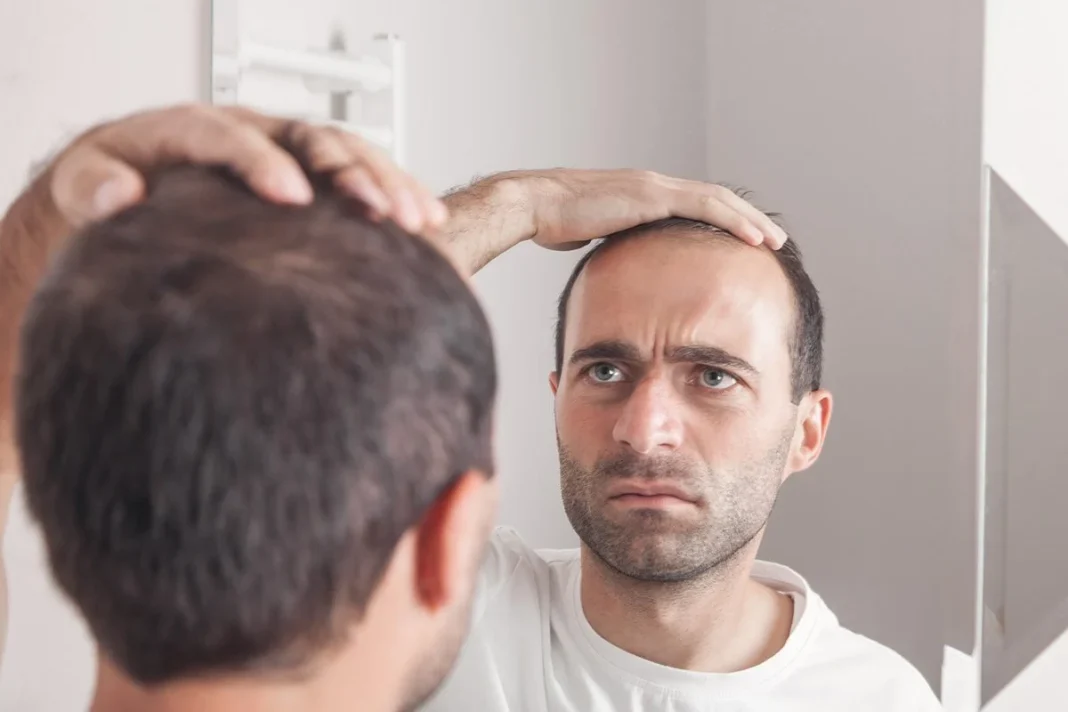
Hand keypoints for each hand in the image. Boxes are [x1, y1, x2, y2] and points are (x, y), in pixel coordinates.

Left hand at [49, 104, 445, 233]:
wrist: (133, 195)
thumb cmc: (117, 187)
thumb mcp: (87, 182)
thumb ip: (93, 185)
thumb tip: (121, 192)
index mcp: (196, 129)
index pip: (234, 133)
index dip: (264, 161)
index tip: (290, 197)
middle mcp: (254, 135)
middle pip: (313, 138)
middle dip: (353, 173)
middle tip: (380, 212)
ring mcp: (289, 156)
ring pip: (350, 154)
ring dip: (389, 185)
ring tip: (419, 221)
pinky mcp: (314, 185)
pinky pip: (363, 180)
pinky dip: (400, 197)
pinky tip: (429, 224)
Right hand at [503, 168, 786, 250]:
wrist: (536, 206)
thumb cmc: (554, 222)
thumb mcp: (592, 235)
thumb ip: (614, 244)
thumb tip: (619, 266)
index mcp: (643, 194)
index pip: (696, 204)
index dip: (725, 220)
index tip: (744, 240)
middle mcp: (654, 185)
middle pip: (715, 199)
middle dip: (747, 219)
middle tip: (774, 240)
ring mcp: (654, 187)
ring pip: (718, 200)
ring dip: (750, 220)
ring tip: (775, 241)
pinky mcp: (652, 196)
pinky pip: (705, 207)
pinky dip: (733, 221)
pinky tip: (753, 238)